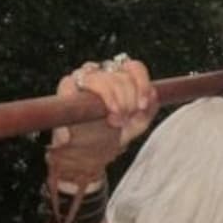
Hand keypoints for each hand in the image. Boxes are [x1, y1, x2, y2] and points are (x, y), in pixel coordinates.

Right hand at [48, 57, 158, 184]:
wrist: (86, 154)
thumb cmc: (110, 136)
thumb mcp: (137, 125)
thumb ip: (149, 109)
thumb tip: (154, 94)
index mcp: (120, 78)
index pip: (134, 68)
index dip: (142, 84)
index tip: (142, 106)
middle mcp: (102, 74)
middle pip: (122, 75)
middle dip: (129, 99)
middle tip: (126, 118)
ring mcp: (85, 78)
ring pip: (106, 78)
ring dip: (117, 100)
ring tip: (116, 120)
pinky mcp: (68, 84)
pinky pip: (86, 81)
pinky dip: (103, 96)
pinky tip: (107, 111)